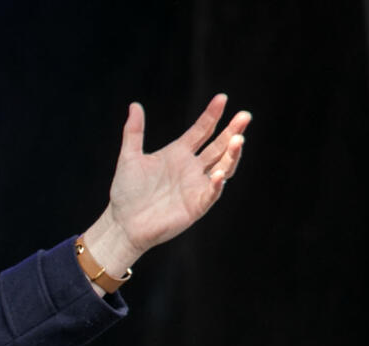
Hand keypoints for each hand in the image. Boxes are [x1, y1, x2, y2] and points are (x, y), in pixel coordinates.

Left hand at [80, 94, 249, 285]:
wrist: (123, 224)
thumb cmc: (126, 192)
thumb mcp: (129, 157)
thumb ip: (133, 132)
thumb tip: (135, 105)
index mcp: (178, 153)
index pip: (202, 130)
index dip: (212, 115)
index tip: (222, 98)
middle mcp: (191, 168)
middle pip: (218, 146)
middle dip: (232, 131)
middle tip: (245, 115)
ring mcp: (196, 186)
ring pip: (223, 166)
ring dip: (232, 154)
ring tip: (239, 139)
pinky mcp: (196, 206)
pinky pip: (212, 193)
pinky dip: (217, 183)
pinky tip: (220, 172)